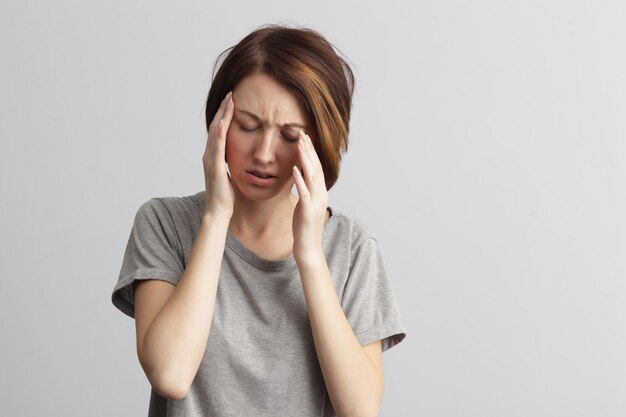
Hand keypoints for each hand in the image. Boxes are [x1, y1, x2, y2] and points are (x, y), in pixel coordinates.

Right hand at [202, 92, 234, 218]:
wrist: (218, 212)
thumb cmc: (225, 197)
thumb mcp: (229, 175)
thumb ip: (229, 164)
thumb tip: (236, 157)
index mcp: (213, 156)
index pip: (218, 130)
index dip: (224, 115)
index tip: (232, 102)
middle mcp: (209, 155)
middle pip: (215, 126)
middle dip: (223, 110)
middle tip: (231, 93)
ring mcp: (210, 160)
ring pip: (215, 132)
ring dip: (222, 115)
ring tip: (229, 100)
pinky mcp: (215, 167)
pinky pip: (217, 146)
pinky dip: (219, 133)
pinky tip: (224, 121)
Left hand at [292, 131, 328, 262]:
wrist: (308, 248)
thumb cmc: (304, 228)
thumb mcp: (305, 205)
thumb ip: (305, 191)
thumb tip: (300, 178)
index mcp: (320, 193)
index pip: (316, 168)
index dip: (311, 152)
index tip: (304, 138)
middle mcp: (321, 194)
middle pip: (316, 167)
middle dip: (309, 150)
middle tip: (302, 134)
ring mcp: (316, 201)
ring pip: (312, 176)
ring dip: (305, 159)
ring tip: (299, 145)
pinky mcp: (308, 209)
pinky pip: (304, 191)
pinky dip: (299, 178)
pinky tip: (294, 168)